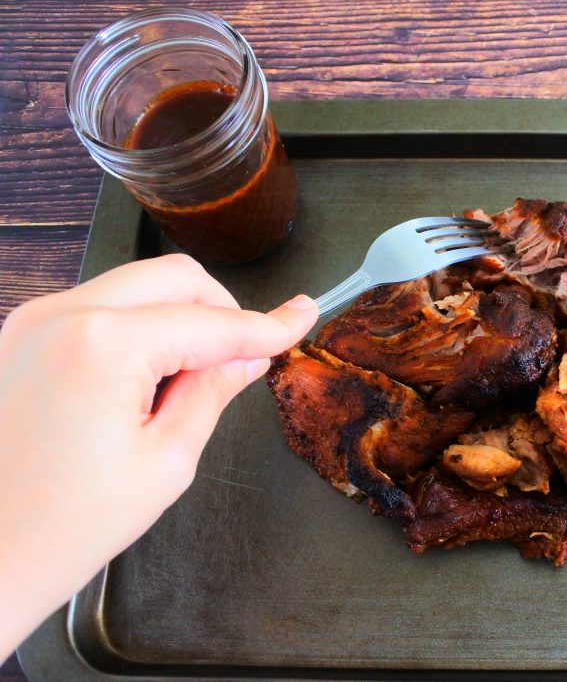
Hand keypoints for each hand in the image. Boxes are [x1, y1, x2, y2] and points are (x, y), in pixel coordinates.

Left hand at [0, 254, 316, 657]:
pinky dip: (138, 328)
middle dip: (221, 310)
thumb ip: (213, 390)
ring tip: (183, 385)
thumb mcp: (168, 460)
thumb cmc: (66, 524)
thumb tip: (248, 356)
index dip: (266, 326)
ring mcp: (33, 320)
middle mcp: (62, 314)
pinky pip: (100, 307)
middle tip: (245, 357)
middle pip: (174, 278)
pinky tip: (144, 381)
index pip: (211, 322)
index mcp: (103, 344)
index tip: (302, 316)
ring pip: (137, 287)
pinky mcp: (21, 335)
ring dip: (178, 319)